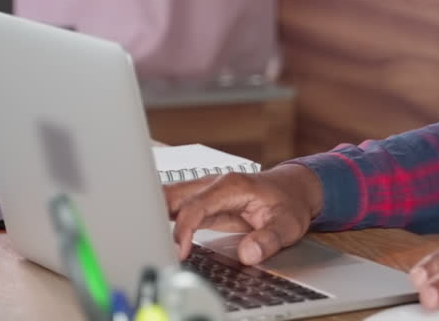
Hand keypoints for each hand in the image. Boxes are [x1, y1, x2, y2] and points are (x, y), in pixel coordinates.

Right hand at [164, 163, 323, 264]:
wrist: (293, 190)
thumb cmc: (289, 203)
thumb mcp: (288, 224)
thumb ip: (269, 239)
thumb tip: (248, 254)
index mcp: (231, 186)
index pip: (195, 206)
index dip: (184, 229)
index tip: (181, 251)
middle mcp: (213, 184)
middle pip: (173, 195)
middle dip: (155, 216)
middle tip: (148, 241)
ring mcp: (206, 191)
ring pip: (169, 198)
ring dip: (154, 214)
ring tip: (144, 236)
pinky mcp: (203, 202)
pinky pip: (175, 206)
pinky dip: (161, 217)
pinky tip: (153, 231)